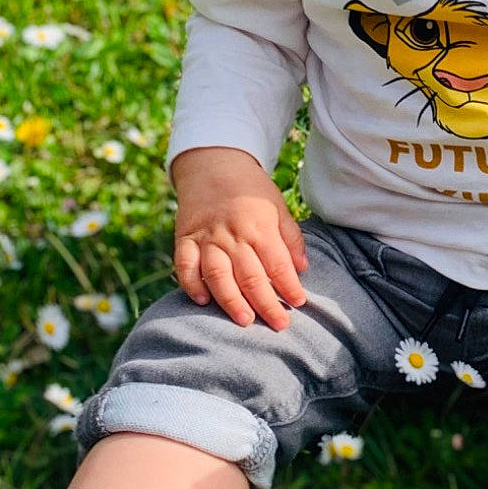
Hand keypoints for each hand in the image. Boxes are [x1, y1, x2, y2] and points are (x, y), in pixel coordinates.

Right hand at [172, 146, 307, 330]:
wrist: (213, 163)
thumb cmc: (251, 189)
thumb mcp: (278, 206)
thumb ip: (291, 237)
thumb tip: (302, 268)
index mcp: (260, 225)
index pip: (278, 264)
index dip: (290, 286)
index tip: (299, 303)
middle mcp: (233, 234)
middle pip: (251, 276)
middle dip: (267, 304)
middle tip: (280, 325)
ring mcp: (207, 237)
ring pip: (218, 275)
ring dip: (231, 301)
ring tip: (245, 321)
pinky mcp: (185, 239)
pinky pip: (185, 266)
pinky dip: (191, 285)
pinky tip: (203, 301)